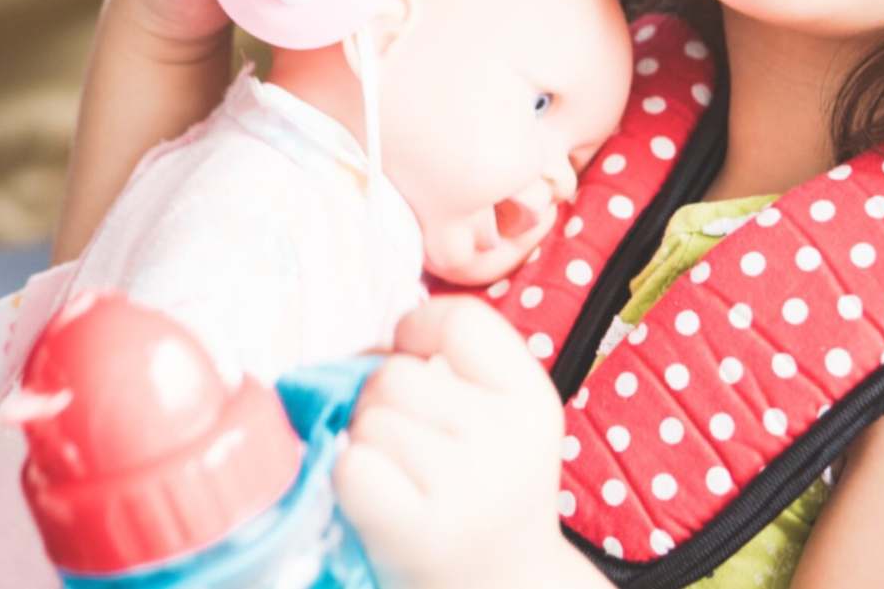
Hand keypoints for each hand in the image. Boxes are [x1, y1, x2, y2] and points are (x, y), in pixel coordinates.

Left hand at [335, 298, 574, 588]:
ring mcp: (464, 488)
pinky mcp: (415, 531)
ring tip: (401, 475)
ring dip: (368, 440)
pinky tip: (383, 497)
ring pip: (368, 418)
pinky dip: (353, 476)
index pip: (462, 320)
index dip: (420, 327)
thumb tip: (368, 350)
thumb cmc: (483, 489)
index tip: (413, 354)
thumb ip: (447, 367)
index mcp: (532, 401)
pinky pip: (351, 464)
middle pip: (396, 372)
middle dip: (384, 399)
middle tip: (409, 441)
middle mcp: (507, 441)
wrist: (503, 585)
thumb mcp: (500, 419)